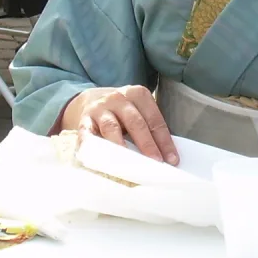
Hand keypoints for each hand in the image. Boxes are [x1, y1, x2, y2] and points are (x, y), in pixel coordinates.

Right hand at [61, 85, 178, 163]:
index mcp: (138, 94)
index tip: (172, 159)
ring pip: (112, 127)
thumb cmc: (122, 112)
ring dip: (122, 146)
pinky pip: (87, 133)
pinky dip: (91, 145)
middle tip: (156, 162)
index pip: (154, 120)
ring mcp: (100, 108)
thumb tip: (165, 156)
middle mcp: (119, 98)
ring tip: (130, 164)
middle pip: (136, 122)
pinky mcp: (84, 120)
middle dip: (147, 144)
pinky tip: (99, 157)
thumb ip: (148, 127)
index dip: (164, 141)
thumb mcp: (137, 110)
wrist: (91, 100)